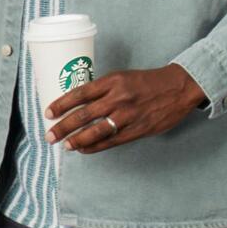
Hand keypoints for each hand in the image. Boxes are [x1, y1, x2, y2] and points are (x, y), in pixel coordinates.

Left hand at [46, 64, 207, 152]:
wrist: (178, 87)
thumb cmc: (147, 82)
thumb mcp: (123, 77)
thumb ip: (104, 90)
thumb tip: (80, 104)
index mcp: (112, 81)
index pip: (80, 93)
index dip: (61, 104)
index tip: (48, 112)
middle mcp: (118, 97)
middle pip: (83, 114)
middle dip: (63, 126)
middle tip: (49, 135)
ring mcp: (128, 115)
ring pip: (96, 130)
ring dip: (77, 139)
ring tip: (65, 145)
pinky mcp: (138, 129)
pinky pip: (111, 141)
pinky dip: (95, 146)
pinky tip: (84, 149)